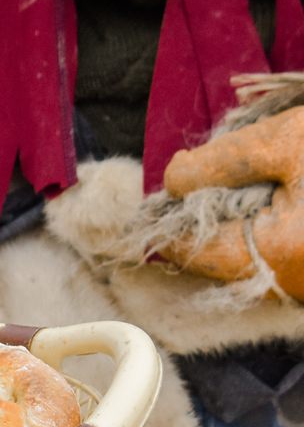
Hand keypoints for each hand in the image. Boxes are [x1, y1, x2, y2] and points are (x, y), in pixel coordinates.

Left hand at [160, 105, 303, 299]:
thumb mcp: (286, 142)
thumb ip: (220, 163)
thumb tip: (172, 181)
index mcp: (281, 255)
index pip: (194, 251)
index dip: (164, 226)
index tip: (138, 213)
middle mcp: (298, 284)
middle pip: (224, 258)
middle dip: (202, 224)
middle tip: (182, 191)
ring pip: (256, 257)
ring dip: (236, 224)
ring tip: (224, 187)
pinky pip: (284, 255)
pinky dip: (268, 228)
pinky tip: (267, 196)